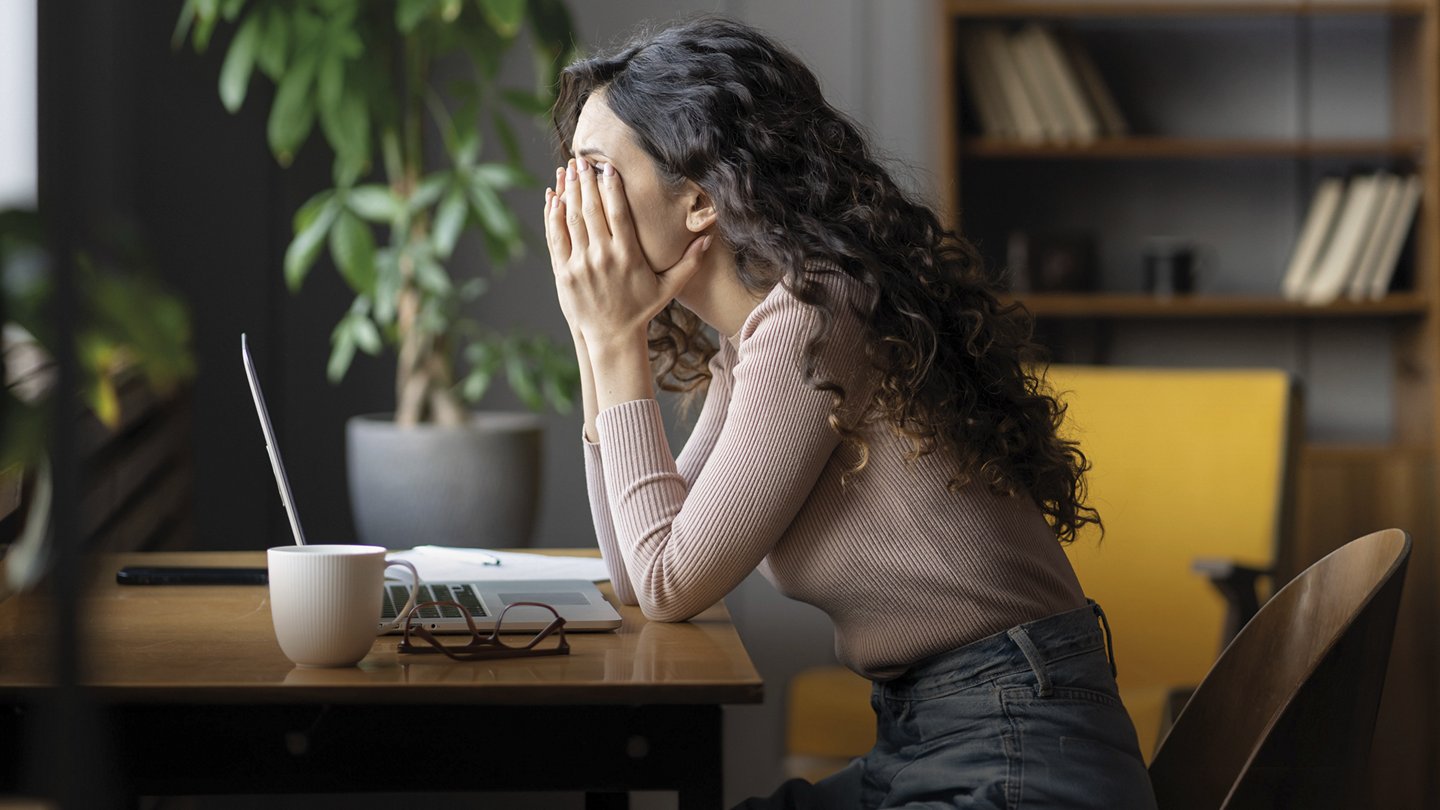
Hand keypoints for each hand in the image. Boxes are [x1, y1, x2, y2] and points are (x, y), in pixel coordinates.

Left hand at [543, 157, 711, 349]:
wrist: (611, 337)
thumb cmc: (641, 310)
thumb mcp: (668, 287)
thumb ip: (689, 262)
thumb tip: (709, 238)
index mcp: (628, 255)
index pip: (618, 212)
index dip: (611, 187)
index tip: (607, 167)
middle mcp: (603, 257)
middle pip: (592, 210)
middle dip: (586, 182)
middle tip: (582, 160)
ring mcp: (581, 264)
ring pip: (572, 219)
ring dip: (568, 192)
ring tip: (567, 170)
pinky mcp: (564, 273)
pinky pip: (556, 238)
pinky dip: (553, 216)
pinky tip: (553, 198)